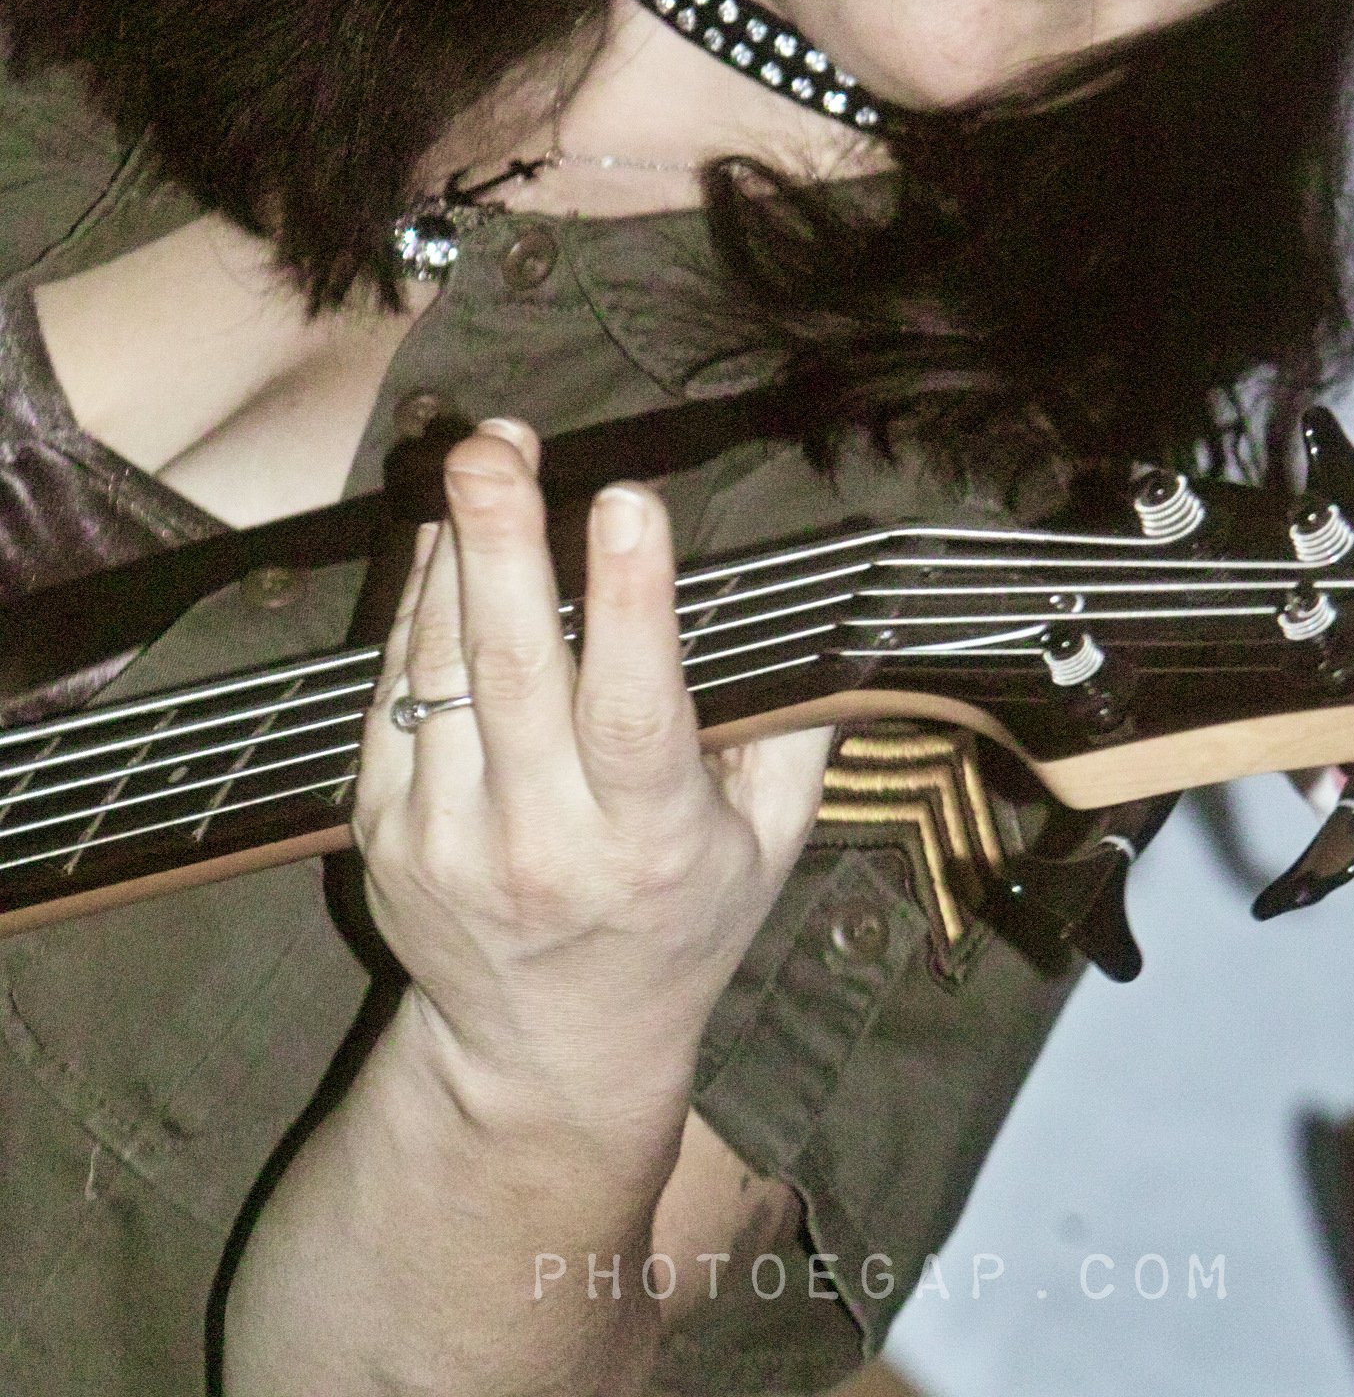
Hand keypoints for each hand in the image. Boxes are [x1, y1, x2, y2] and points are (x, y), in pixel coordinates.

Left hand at [351, 419, 829, 1118]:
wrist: (546, 1056)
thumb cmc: (682, 925)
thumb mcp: (771, 847)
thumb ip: (792, 729)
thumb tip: (824, 607)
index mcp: (648, 841)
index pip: (635, 708)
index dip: (629, 601)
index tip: (625, 499)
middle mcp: (538, 840)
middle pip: (511, 670)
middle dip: (500, 540)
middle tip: (497, 444)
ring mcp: (444, 837)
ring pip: (440, 667)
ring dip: (453, 552)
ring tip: (481, 456)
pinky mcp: (382, 831)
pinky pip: (393, 693)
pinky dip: (416, 608)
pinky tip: (444, 545)